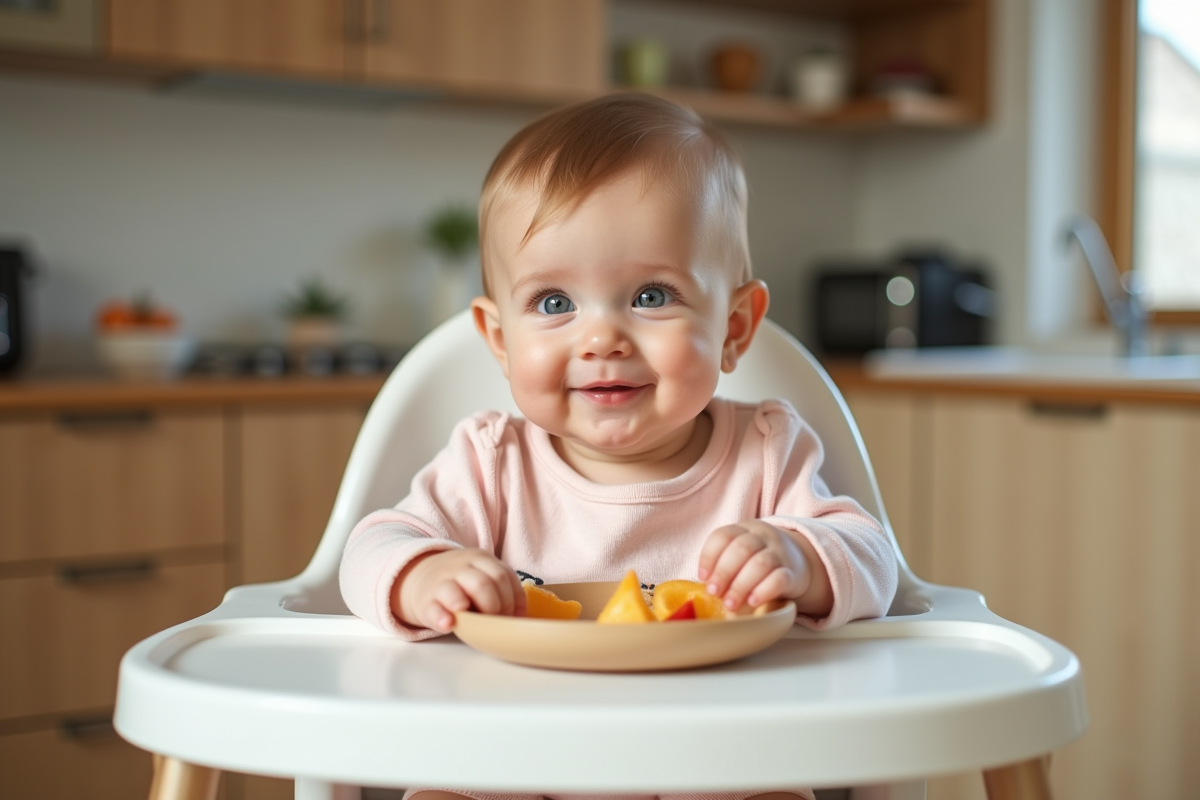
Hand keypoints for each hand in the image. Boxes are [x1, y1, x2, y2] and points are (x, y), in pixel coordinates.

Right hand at [392, 548, 525, 632]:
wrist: (422, 577)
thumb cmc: (463, 583)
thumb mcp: (483, 574)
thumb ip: (502, 588)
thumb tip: (521, 616)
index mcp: (481, 559)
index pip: (503, 575)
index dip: (513, 599)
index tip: (512, 616)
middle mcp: (461, 567)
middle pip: (483, 583)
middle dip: (495, 606)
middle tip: (495, 621)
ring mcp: (441, 583)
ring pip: (456, 591)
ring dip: (469, 607)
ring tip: (475, 620)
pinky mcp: (425, 602)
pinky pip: (434, 608)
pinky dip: (442, 617)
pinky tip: (449, 624)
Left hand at [697, 520, 831, 615]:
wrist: (798, 562)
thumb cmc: (757, 562)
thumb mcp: (741, 555)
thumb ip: (724, 564)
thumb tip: (705, 587)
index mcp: (745, 529)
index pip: (724, 535)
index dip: (709, 556)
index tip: (703, 577)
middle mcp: (763, 537)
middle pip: (742, 548)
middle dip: (724, 572)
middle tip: (714, 593)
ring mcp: (780, 553)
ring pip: (760, 564)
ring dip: (741, 585)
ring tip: (730, 604)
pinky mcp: (793, 573)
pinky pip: (780, 579)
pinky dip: (764, 591)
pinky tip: (752, 601)